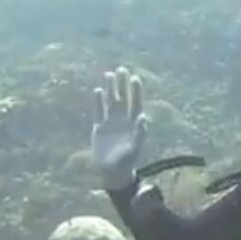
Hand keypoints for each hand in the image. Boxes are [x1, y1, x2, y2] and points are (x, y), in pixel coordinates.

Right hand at [91, 66, 147, 189]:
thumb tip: (143, 117)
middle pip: (123, 98)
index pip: (135, 103)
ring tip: (109, 74)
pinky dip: (98, 102)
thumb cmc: (128, 160)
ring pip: (110, 101)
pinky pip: (98, 111)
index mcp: (133, 123)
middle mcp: (123, 120)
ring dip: (110, 89)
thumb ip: (140, 132)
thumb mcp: (135, 147)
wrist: (114, 170)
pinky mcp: (99, 128)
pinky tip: (97, 91)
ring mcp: (111, 122)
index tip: (135, 77)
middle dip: (122, 84)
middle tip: (121, 69)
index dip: (135, 91)